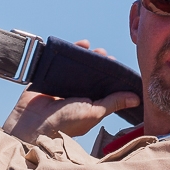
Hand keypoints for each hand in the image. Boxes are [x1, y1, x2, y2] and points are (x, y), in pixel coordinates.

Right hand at [0, 40, 140, 140]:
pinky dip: (71, 51)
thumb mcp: (94, 112)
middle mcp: (77, 95)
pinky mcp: (49, 77)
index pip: (104, 89)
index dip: (113, 78)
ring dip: (88, 56)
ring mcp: (62, 86)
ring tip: (96, 49)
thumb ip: (114, 103)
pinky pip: (62, 61)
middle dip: (101, 64)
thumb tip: (136, 98)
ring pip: (78, 67)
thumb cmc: (66, 124)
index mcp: (90, 105)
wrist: (32, 125)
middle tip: (106, 56)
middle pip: (92, 76)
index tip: (119, 67)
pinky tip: (81, 44)